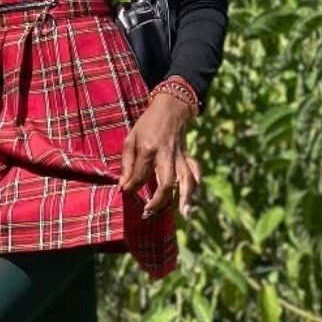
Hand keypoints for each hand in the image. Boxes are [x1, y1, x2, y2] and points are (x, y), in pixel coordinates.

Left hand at [118, 95, 202, 218]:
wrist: (171, 108)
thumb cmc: (147, 124)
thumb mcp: (131, 138)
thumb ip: (127, 163)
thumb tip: (124, 185)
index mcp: (148, 149)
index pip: (140, 175)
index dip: (132, 187)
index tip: (127, 192)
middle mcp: (166, 155)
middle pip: (166, 182)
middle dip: (159, 201)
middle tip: (148, 211)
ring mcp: (180, 157)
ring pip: (186, 179)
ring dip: (185, 198)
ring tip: (183, 214)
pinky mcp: (188, 157)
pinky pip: (195, 171)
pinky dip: (196, 185)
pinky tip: (192, 198)